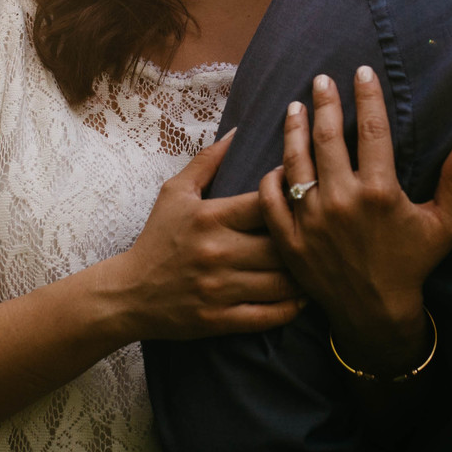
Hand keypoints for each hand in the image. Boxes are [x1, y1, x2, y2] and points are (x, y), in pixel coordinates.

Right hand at [96, 131, 305, 341]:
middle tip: (322, 234)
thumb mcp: (175, 193)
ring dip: (305, 273)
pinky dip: (293, 306)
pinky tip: (303, 295)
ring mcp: (220, 288)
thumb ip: (208, 161)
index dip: (292, 195)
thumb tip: (238, 131)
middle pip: (282, 243)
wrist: (129, 293)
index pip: (266, 202)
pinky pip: (270, 315)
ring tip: (318, 263)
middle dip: (305, 238)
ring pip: (282, 281)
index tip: (304, 195)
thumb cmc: (157, 238)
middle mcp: (218, 252)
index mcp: (210, 217)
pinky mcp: (220, 319)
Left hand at [258, 67, 451, 376]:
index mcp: (380, 193)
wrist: (375, 313)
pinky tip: (278, 160)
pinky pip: (271, 198)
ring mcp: (310, 221)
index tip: (362, 72)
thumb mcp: (444, 226)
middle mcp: (341, 201)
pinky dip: (273, 176)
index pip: (373, 130)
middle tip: (320, 81)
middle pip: (327, 137)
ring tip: (295, 107)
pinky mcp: (289, 240)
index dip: (367, 96)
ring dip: (294, 129)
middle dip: (325, 103)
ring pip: (295, 161)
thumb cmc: (412, 265)